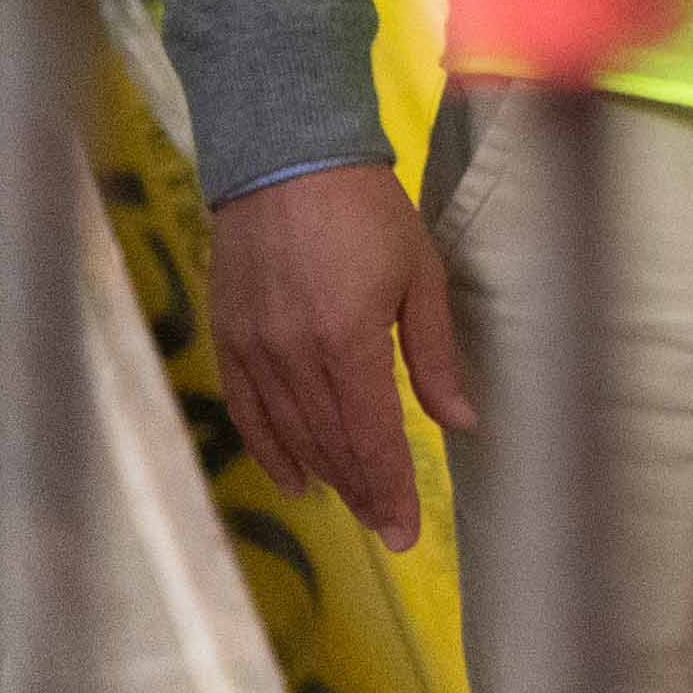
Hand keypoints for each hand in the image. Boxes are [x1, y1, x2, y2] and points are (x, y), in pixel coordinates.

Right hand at [209, 161, 472, 554]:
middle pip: (331, 446)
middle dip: (363, 493)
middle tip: (387, 529)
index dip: (389, 489)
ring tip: (354, 506)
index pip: (371, 438)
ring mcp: (255, 351)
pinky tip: (293, 478)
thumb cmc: (367, 211)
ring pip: (290, 435)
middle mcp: (295, 357)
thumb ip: (435, 355)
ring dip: (323, 476)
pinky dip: (270, 450)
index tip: (405, 531)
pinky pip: (247, 411)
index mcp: (348, 342)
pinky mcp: (229, 339)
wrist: (286, 161)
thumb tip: (462, 420)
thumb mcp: (421, 275)